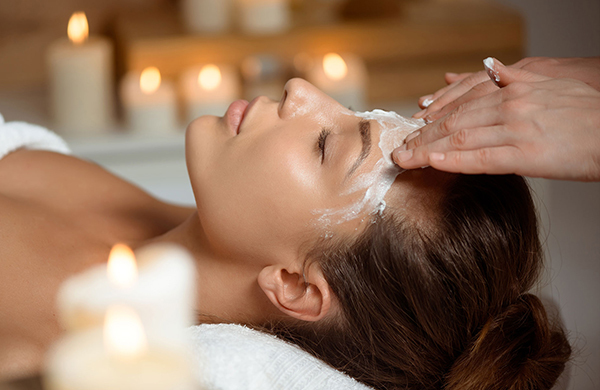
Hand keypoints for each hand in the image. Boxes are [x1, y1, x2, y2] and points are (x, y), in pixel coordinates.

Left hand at [393, 59, 599, 181]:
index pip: (461, 107)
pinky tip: (432, 164)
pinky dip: (452, 161)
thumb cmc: (586, 113)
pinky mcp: (525, 154)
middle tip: (400, 150)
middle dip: (422, 137)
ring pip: (459, 139)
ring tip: (406, 159)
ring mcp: (516, 130)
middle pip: (453, 123)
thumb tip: (493, 67)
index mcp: (512, 92)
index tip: (414, 131)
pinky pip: (480, 158)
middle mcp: (509, 108)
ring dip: (427, 150)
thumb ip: (517, 77)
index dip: (433, 121)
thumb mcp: (550, 84)